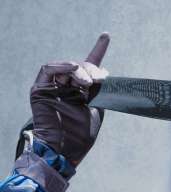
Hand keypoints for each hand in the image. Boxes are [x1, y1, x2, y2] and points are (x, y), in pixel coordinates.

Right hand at [29, 33, 109, 166]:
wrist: (63, 152)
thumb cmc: (80, 138)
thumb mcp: (96, 112)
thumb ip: (99, 93)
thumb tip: (104, 72)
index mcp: (78, 93)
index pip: (87, 68)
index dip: (97, 51)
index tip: (106, 36)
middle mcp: (65, 88)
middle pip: (79, 66)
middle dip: (91, 68)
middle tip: (99, 79)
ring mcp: (52, 88)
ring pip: (66, 66)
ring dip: (80, 70)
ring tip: (88, 82)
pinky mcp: (40, 89)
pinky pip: (49, 69)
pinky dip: (64, 67)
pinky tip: (75, 71)